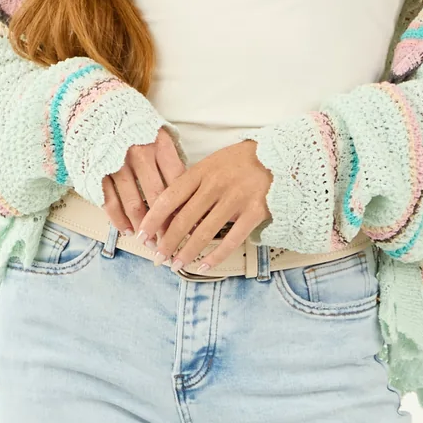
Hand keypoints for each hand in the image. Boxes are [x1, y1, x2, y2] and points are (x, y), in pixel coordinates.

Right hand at [100, 129, 187, 234]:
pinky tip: (128, 230)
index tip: (191, 224)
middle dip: (167, 226)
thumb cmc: (130, 121)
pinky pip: (110, 203)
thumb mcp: (157, 129)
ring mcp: (116, 163)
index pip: (178, 182)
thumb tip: (188, 188)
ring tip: (151, 243)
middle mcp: (139, 153)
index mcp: (159, 143)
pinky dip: (120, 220)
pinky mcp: (96, 172)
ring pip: (135, 205)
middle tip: (172, 243)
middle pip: (159, 198)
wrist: (92, 103)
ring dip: (144, 229)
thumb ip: (171, 156)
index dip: (186, 207)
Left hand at [136, 139, 272, 269]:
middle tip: (157, 257)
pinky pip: (231, 240)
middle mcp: (216, 185)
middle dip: (167, 242)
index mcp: (202, 172)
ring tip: (176, 265)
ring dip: (186, 253)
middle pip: (184, 219)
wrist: (279, 157)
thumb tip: (169, 215)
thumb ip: (192, 186)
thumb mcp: (212, 165)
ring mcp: (236, 199)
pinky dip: (215, 256)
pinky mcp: (254, 212)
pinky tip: (203, 266)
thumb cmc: (240, 162)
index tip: (143, 235)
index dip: (153, 219)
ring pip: (204, 233)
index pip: (170, 197)